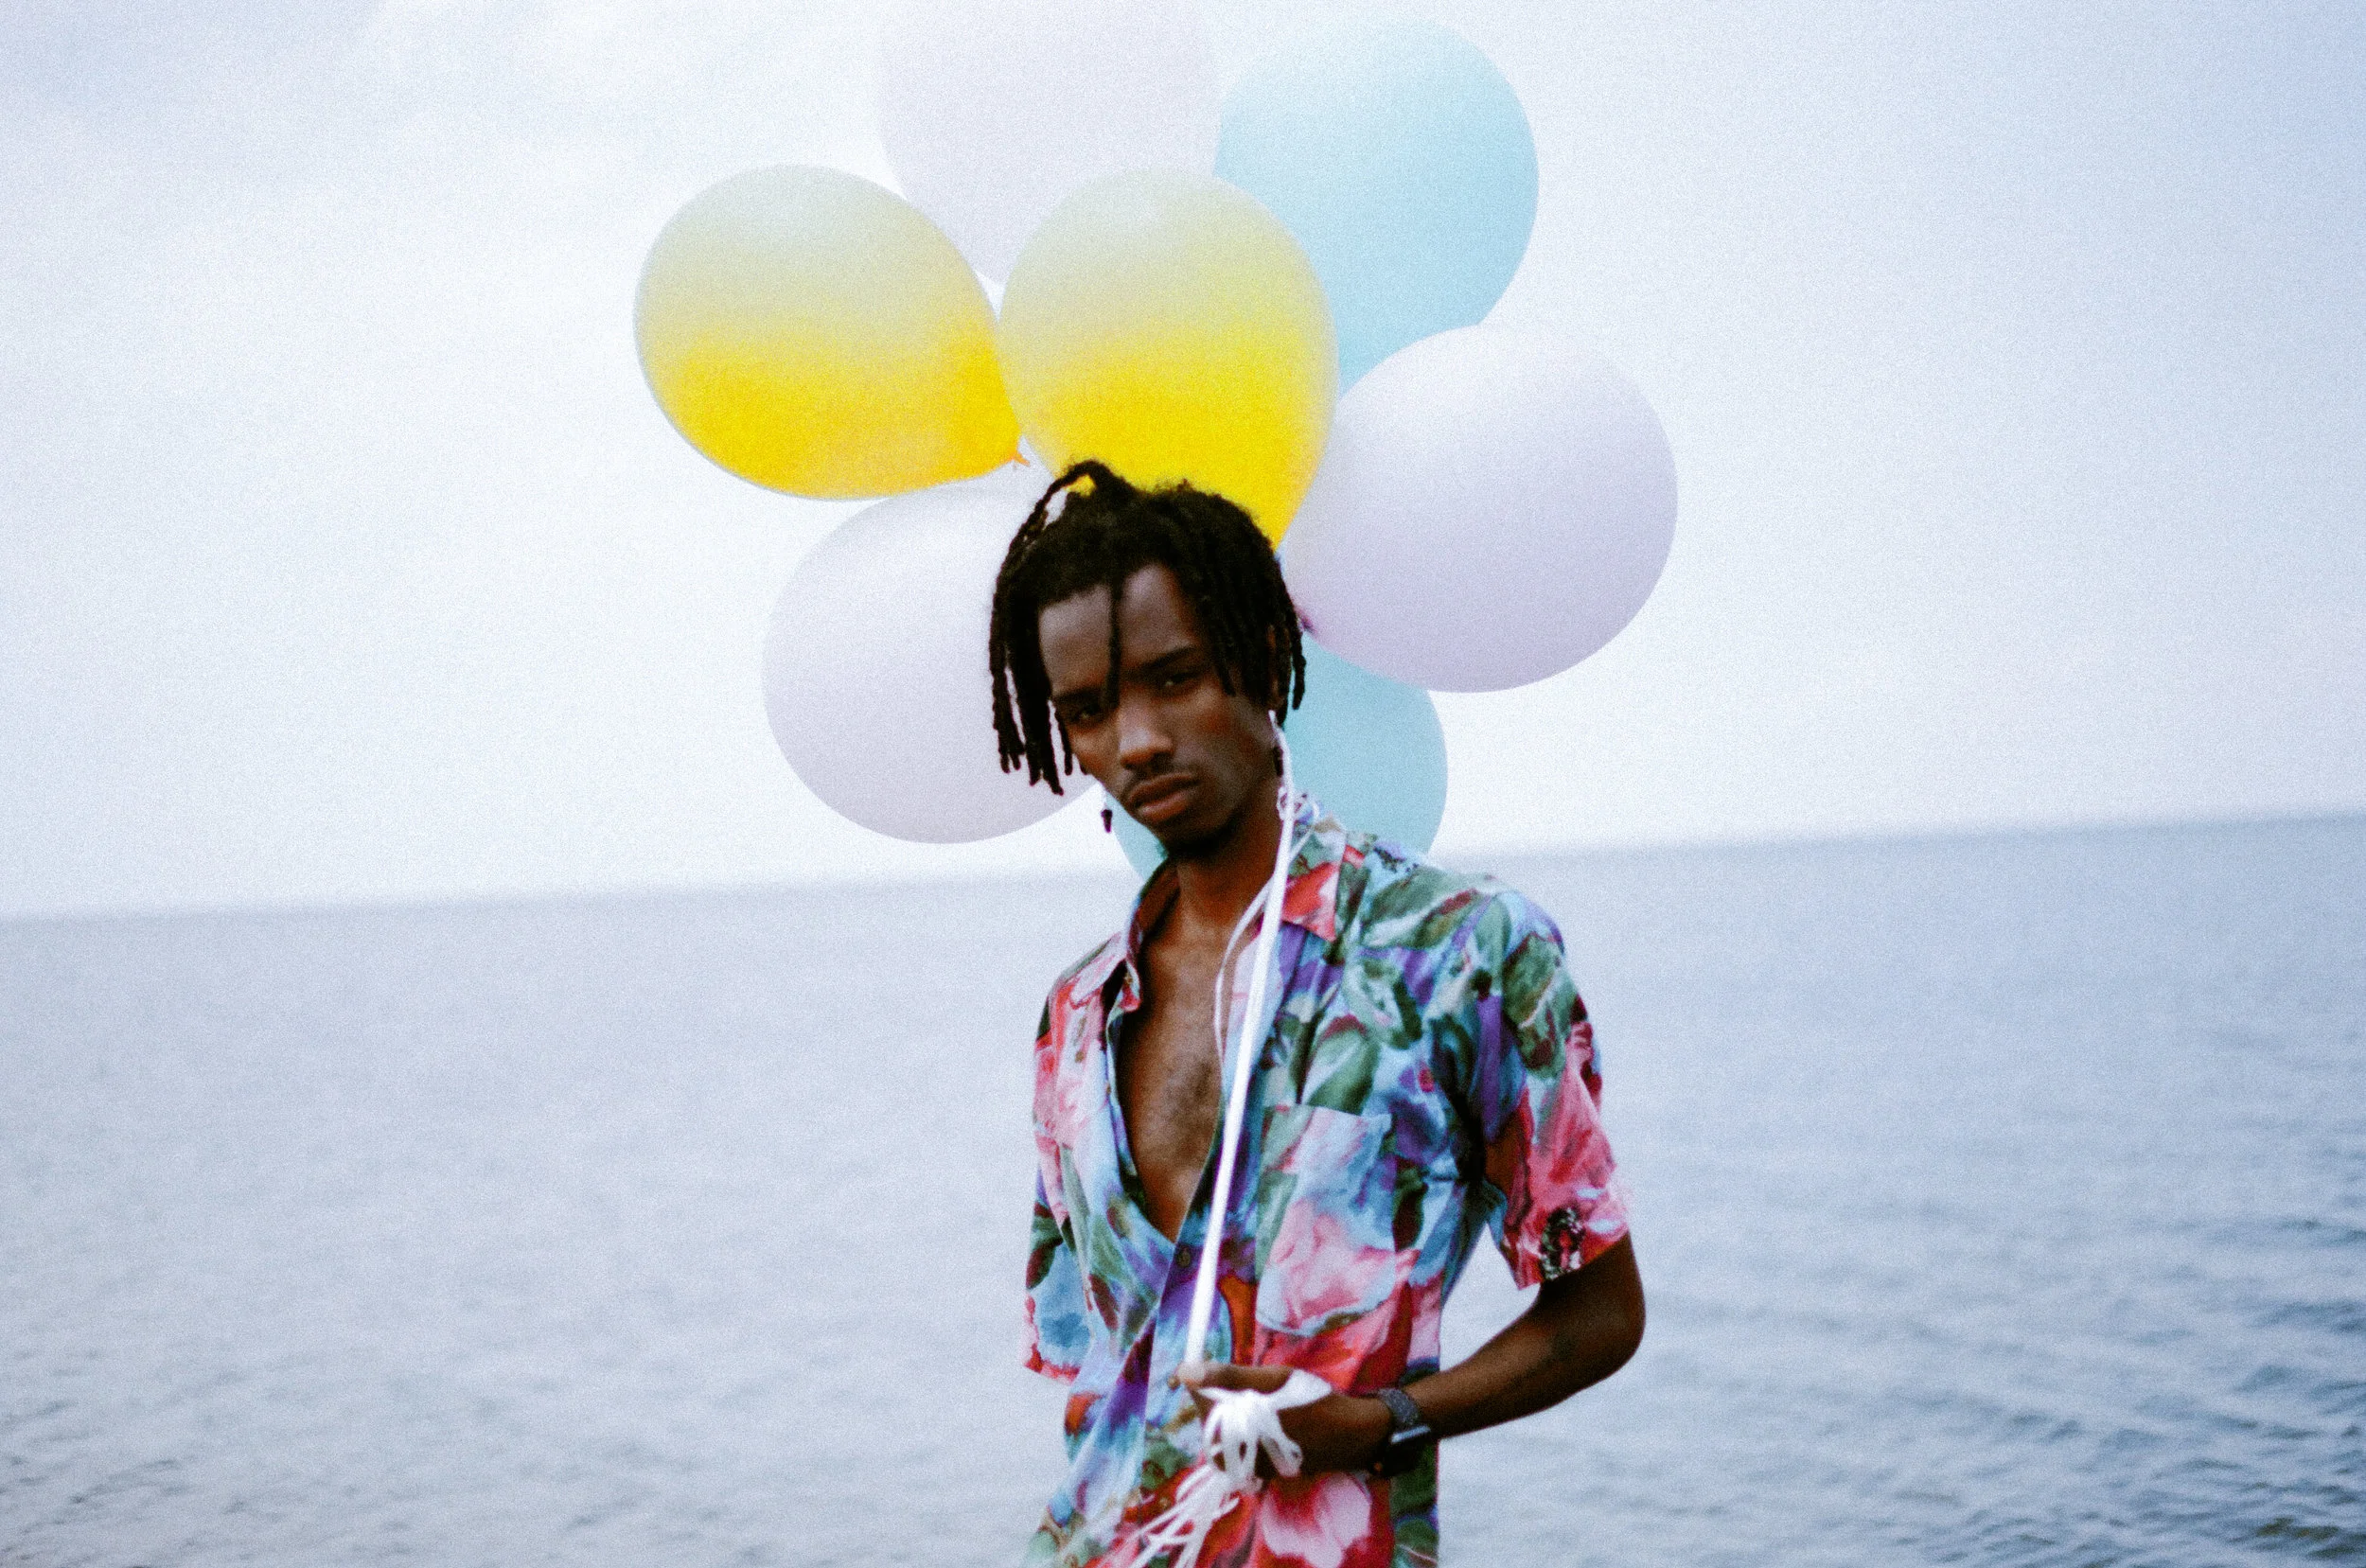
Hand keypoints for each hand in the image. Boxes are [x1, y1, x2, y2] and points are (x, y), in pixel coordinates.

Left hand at [1173, 1361, 1393, 1477]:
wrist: (1348, 1434)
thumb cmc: (1311, 1401)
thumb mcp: (1271, 1379)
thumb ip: (1227, 1376)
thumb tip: (1183, 1371)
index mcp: (1232, 1430)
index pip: (1200, 1400)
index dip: (1208, 1378)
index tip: (1223, 1368)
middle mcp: (1233, 1456)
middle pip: (1210, 1418)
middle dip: (1223, 1397)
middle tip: (1253, 1385)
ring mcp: (1245, 1468)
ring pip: (1223, 1432)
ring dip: (1234, 1413)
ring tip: (1261, 1401)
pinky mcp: (1257, 1474)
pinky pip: (1237, 1447)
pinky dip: (1245, 1429)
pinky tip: (1265, 1419)